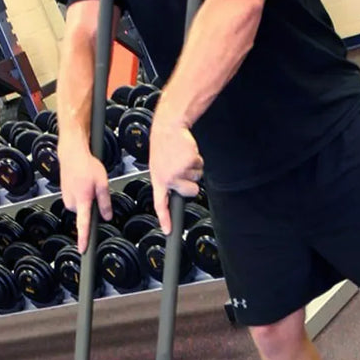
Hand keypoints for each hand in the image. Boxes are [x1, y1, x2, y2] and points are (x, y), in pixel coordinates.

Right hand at [58, 139, 111, 252]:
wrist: (72, 153)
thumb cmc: (87, 165)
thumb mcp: (103, 184)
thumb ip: (105, 203)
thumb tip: (107, 217)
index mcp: (82, 200)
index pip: (83, 224)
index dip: (84, 238)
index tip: (83, 250)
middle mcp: (72, 201)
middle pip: (85, 214)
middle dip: (92, 207)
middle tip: (96, 191)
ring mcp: (66, 198)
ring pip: (81, 207)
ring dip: (87, 200)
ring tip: (89, 184)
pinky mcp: (64, 195)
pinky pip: (76, 201)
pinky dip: (81, 195)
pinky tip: (83, 183)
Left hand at [149, 116, 202, 233]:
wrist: (169, 128)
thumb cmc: (164, 147)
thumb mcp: (159, 166)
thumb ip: (167, 181)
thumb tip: (176, 194)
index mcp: (159, 180)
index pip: (160, 204)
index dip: (165, 218)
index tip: (168, 230)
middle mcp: (169, 178)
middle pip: (190, 192)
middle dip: (191, 182)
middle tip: (182, 169)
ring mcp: (180, 171)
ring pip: (197, 178)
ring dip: (193, 168)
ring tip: (182, 157)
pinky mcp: (190, 163)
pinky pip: (200, 167)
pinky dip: (197, 160)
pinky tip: (187, 153)